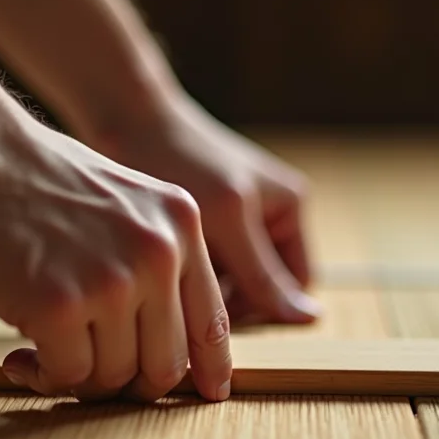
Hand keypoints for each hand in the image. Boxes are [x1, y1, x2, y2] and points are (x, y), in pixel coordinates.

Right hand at [0, 93, 231, 401]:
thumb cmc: (37, 180)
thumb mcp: (125, 203)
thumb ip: (155, 262)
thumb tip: (163, 345)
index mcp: (181, 224)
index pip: (212, 320)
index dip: (210, 367)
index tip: (208, 392)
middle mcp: (158, 252)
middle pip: (166, 364)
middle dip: (129, 383)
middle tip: (90, 372)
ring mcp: (113, 279)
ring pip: (116, 376)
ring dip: (79, 378)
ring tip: (42, 351)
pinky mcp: (60, 304)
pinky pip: (69, 375)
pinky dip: (45, 376)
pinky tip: (20, 355)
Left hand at [92, 92, 320, 324]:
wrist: (127, 119)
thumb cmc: (178, 158)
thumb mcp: (227, 219)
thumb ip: (264, 272)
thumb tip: (311, 319)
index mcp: (290, 208)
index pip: (295, 285)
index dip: (263, 306)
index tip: (218, 312)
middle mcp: (268, 215)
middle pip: (262, 285)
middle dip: (230, 296)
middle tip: (189, 294)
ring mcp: (235, 220)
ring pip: (232, 280)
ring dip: (207, 286)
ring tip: (172, 271)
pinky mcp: (204, 222)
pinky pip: (208, 265)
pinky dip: (190, 271)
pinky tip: (163, 262)